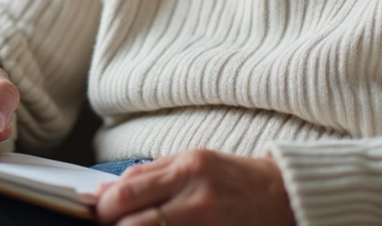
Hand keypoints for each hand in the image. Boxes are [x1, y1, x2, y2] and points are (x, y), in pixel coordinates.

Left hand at [94, 150, 295, 225]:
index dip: (104, 208)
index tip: (100, 212)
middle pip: (133, 224)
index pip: (126, 193)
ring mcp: (206, 225)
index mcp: (187, 169)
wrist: (281, 196)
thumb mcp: (191, 161)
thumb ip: (150, 173)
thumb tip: (107, 190)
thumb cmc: (232, 176)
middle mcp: (196, 198)